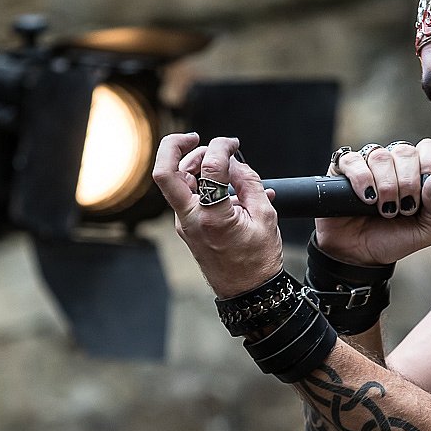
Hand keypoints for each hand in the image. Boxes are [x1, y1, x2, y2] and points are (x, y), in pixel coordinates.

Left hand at [153, 133, 282, 297]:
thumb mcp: (266, 216)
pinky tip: (223, 183)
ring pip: (174, 182)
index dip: (222, 147)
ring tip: (217, 162)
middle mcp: (190, 219)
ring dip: (189, 163)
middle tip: (196, 137)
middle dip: (174, 145)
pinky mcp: (186, 227)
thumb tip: (234, 162)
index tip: (233, 144)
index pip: (209, 167)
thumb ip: (250, 183)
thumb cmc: (259, 259)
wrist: (248, 292)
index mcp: (212, 217)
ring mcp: (184, 224)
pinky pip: (186, 195)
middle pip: (165, 172)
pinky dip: (200, 181)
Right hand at [314, 138, 430, 264]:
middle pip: (405, 151)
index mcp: (417, 171)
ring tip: (384, 209)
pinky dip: (362, 180)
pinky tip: (366, 199)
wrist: (360, 256)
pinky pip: (353, 161)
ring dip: (386, 186)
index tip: (424, 194)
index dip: (430, 166)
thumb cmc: (393, 239)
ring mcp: (367, 164)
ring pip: (381, 156)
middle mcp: (393, 163)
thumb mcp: (428, 231)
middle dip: (408, 183)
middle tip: (403, 208)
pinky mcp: (342, 169)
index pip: (429, 148)